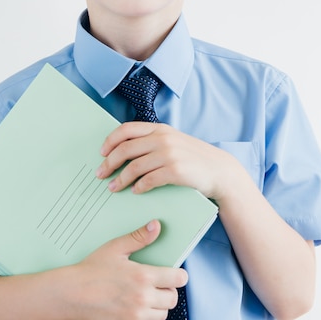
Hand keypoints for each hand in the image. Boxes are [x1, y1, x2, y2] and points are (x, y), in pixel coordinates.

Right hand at [71, 220, 187, 319]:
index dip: (179, 275)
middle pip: (172, 299)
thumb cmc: (92, 268)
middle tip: (158, 284)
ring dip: (158, 305)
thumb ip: (139, 237)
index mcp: (143, 276)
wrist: (72, 293)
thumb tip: (156, 226)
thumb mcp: (116, 248)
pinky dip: (146, 318)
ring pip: (162, 314)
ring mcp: (135, 316)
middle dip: (169, 290)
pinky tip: (136, 307)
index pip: (177, 279)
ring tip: (146, 295)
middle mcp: (142, 298)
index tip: (175, 274)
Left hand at [96, 122, 233, 198]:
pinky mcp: (175, 171)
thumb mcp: (173, 141)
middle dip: (109, 163)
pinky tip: (136, 191)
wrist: (219, 170)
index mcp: (159, 128)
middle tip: (101, 174)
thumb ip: (153, 140)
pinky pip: (148, 180)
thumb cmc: (193, 157)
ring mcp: (169, 154)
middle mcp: (162, 138)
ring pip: (134, 167)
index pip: (126, 130)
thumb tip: (125, 149)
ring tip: (113, 188)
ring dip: (120, 179)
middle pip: (125, 149)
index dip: (110, 141)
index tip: (101, 153)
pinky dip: (138, 187)